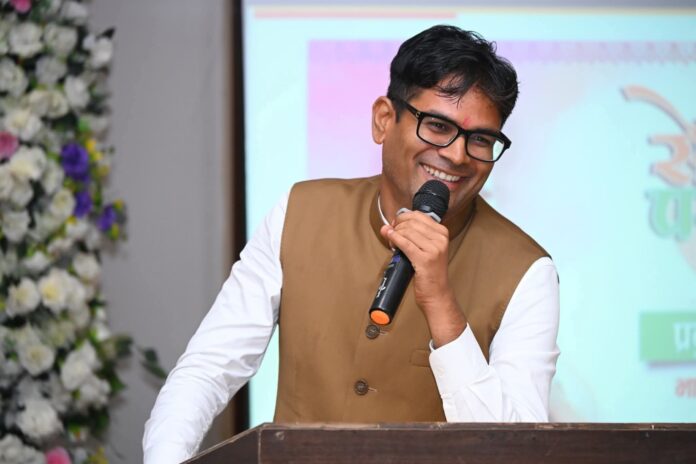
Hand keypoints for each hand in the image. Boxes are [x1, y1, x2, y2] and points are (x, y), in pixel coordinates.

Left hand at [380, 210, 466, 346]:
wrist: (436, 293)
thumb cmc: (430, 271)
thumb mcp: (427, 248)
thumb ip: (413, 235)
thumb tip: (391, 225)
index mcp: (442, 233)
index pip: (418, 215)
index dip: (402, 218)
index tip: (396, 225)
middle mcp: (440, 239)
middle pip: (411, 222)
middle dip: (397, 227)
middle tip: (392, 235)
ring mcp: (434, 249)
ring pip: (407, 232)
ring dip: (395, 235)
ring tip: (393, 244)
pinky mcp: (425, 259)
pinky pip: (405, 244)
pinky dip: (395, 239)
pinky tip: (391, 241)